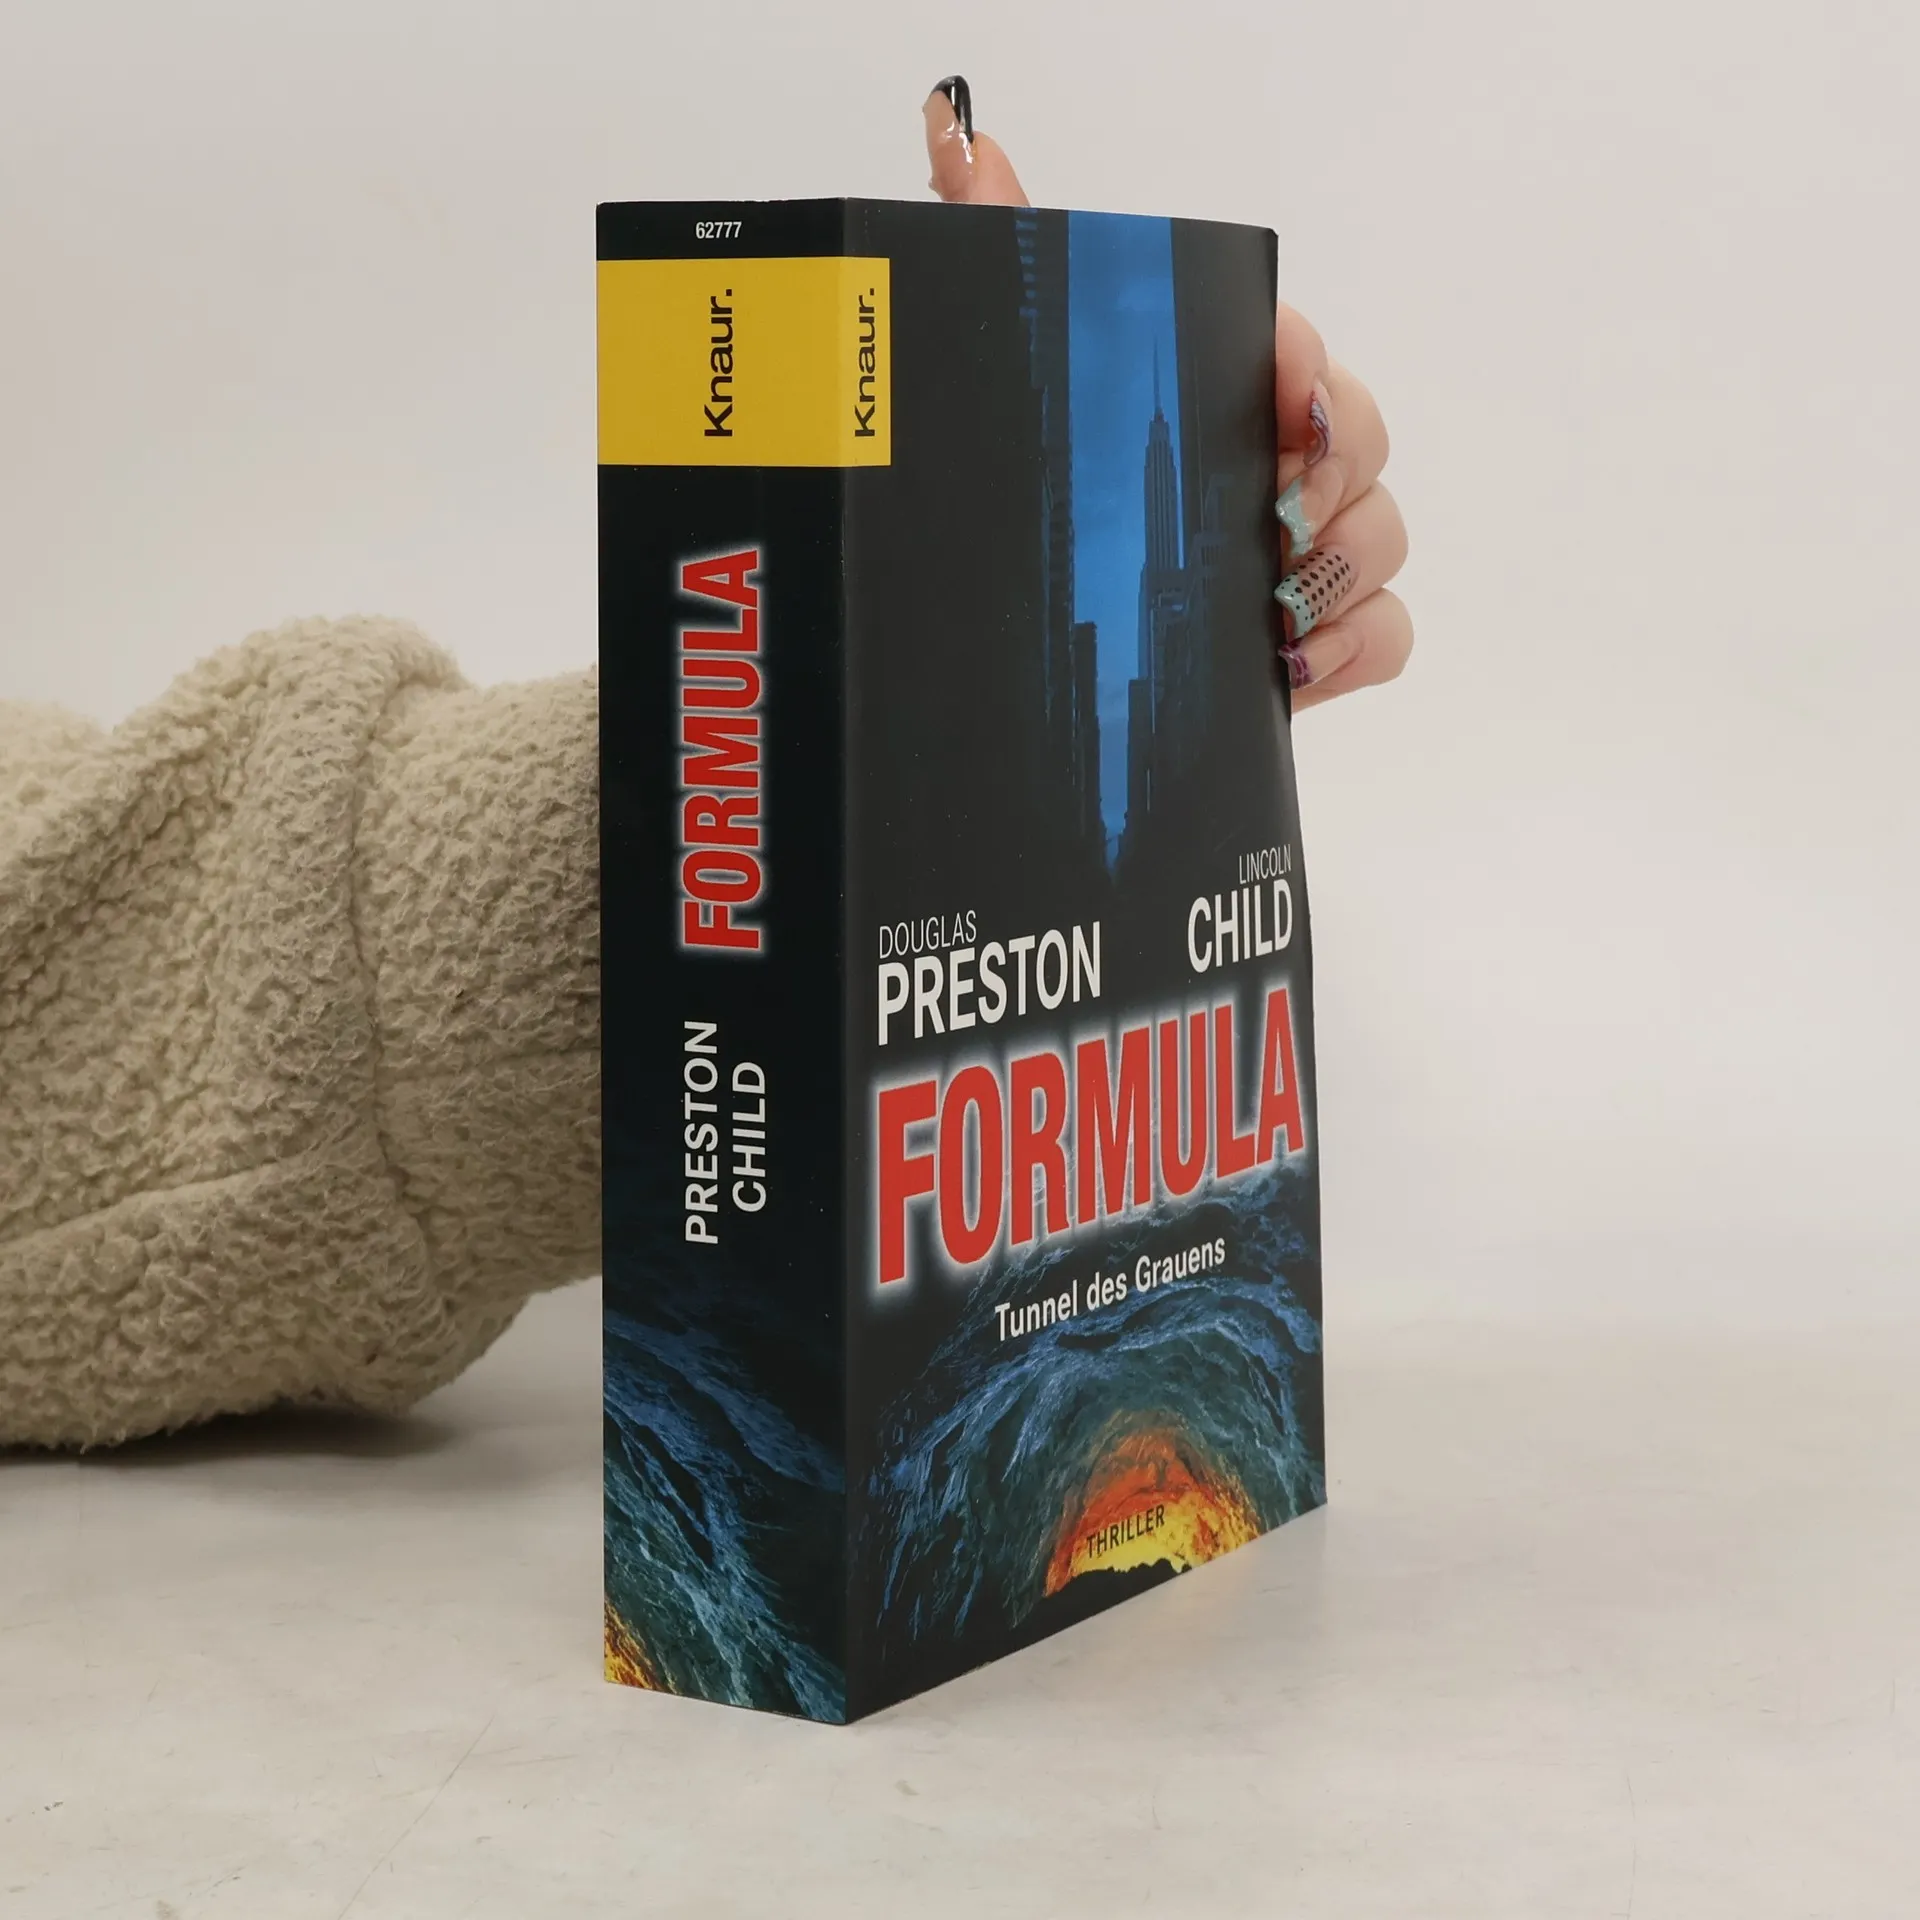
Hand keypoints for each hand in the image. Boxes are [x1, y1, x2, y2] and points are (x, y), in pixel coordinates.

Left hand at [924, 79, 1412, 710]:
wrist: (1026, 651)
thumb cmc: (1026, 500)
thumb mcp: (1005, 373)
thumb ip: (993, 245)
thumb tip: (961, 137)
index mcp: (1213, 395)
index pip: (1291, 347)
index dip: (1301, 358)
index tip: (1284, 385)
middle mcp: (1266, 467)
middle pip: (1362, 438)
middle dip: (1335, 469)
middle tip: (1273, 512)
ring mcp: (1298, 555)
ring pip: (1382, 534)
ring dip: (1342, 564)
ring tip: (1273, 599)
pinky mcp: (1312, 643)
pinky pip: (1386, 633)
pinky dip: (1356, 646)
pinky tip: (1292, 663)